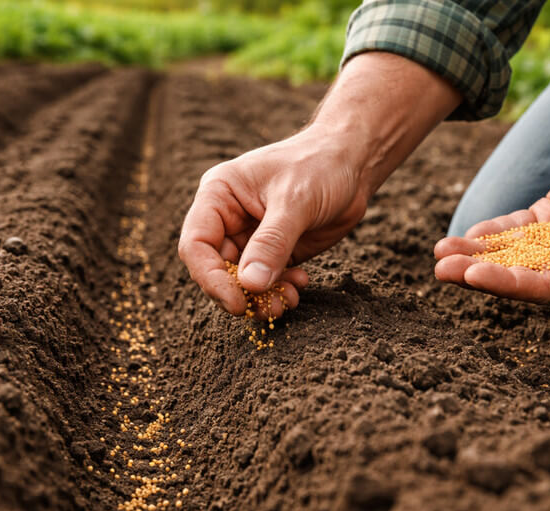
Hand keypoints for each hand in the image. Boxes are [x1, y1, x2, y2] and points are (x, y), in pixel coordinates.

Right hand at [178, 124, 367, 316]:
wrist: (352, 163)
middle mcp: (228, 219)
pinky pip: (266, 282)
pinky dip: (278, 291)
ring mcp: (251, 238)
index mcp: (218, 196)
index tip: (237, 302)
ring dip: (261, 298)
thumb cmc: (319, 166)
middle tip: (269, 308)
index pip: (197, 245)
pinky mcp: (275, 252)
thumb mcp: (295, 201)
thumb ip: (272, 243)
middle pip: (216, 270)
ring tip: (288, 300)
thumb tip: (250, 285)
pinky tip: (299, 284)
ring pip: (241, 281)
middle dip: (241, 293)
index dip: (210, 278)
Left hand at [434, 136, 549, 302]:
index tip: (472, 274)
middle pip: (516, 275)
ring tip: (440, 251)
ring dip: (475, 254)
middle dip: (477, 272)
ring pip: (510, 253)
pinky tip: (466, 234)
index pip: (543, 287)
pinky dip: (491, 233)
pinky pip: (516, 230)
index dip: (506, 283)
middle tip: (440, 268)